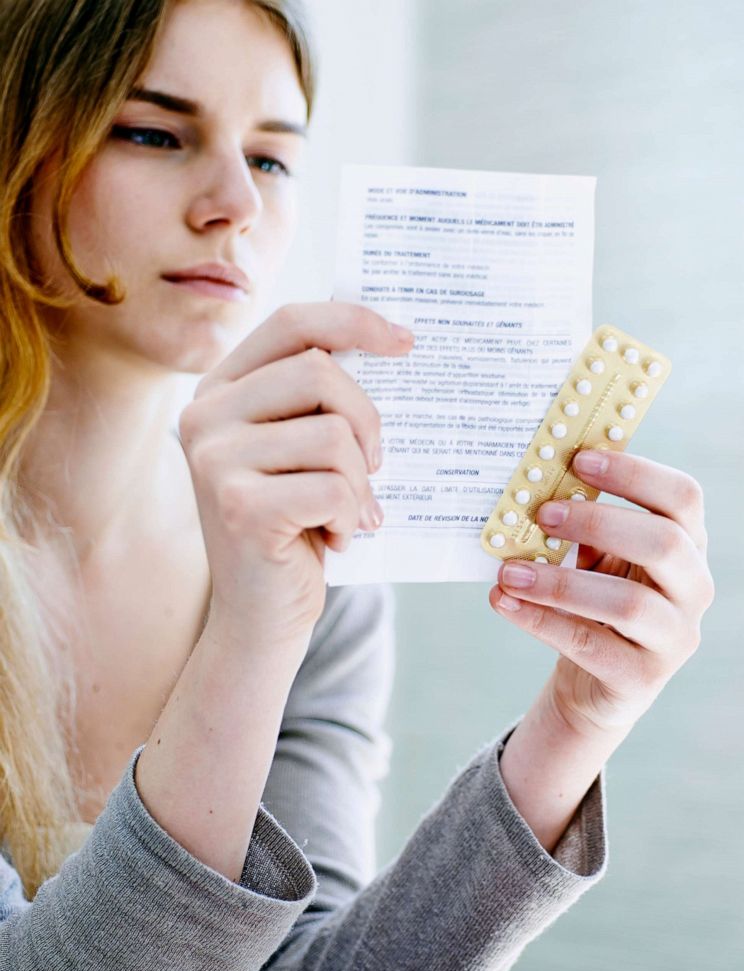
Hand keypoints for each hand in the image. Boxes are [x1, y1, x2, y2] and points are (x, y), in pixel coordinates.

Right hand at [177, 302, 414, 646]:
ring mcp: (215, 461)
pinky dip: (351, 517)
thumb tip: (389, 341)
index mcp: (221, 389)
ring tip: (347, 511)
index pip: (291, 323)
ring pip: (333, 435)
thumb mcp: (299, 450)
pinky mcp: (239, 507)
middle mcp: (205, 415)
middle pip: (319, 370)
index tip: (406, 341)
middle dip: (367, 421)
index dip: (353, 321)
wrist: (259, 615)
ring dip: (359, 481)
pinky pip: (333, 488)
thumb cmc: (293, 525)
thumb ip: (318, 399)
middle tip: (374, 465)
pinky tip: (334, 538)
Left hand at [489, 449, 714, 734]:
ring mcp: (674, 637)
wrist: (591, 684)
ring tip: (509, 570)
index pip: (683, 498)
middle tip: (542, 513)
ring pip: (629, 604)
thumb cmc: (593, 603)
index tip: (579, 460)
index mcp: (687, 546)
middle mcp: (694, 590)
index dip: (635, 474)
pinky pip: (590, 644)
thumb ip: (580, 527)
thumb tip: (534, 486)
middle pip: (665, 544)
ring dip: (560, 582)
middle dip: (599, 522)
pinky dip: (541, 620)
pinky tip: (504, 600)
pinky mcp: (642, 678)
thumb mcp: (595, 560)